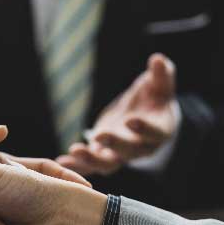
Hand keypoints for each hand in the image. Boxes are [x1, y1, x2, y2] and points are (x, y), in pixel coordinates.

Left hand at [57, 53, 179, 175]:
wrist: (146, 116)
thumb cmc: (155, 96)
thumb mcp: (160, 83)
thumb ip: (162, 73)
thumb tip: (158, 59)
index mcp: (160, 131)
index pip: (155, 132)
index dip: (144, 128)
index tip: (131, 120)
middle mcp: (142, 148)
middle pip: (129, 150)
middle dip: (114, 143)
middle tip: (99, 135)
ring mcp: (121, 155)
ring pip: (108, 163)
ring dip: (91, 160)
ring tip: (74, 150)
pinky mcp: (104, 156)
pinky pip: (91, 165)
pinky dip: (77, 165)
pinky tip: (61, 161)